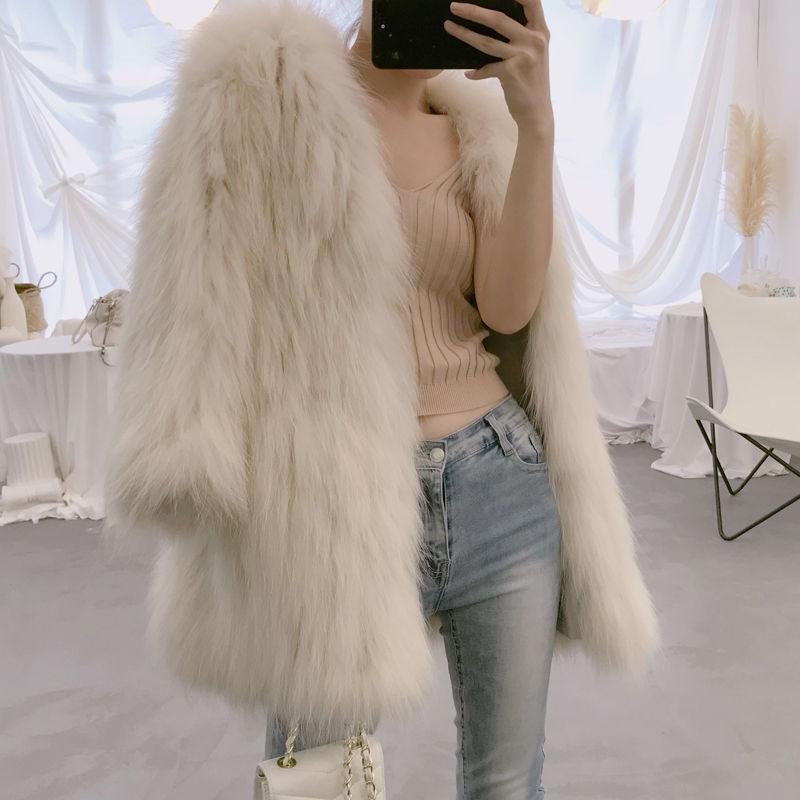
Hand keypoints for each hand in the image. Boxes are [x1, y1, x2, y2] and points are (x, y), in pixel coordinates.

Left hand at [444, 0, 553, 136]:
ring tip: (449, 26)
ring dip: (464, 34)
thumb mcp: (534, 54)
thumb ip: (522, 36)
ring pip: (487, 41)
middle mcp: (534, 40)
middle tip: (454, 5)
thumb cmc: (532, 82)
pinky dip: (476, 73)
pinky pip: (486, 68)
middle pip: (498, 18)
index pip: (531, 1)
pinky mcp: (512, 73)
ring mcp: (523, 56)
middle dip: (473, 10)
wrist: (537, 113)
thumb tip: (493, 22)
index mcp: (541, 31)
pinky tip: (468, 74)